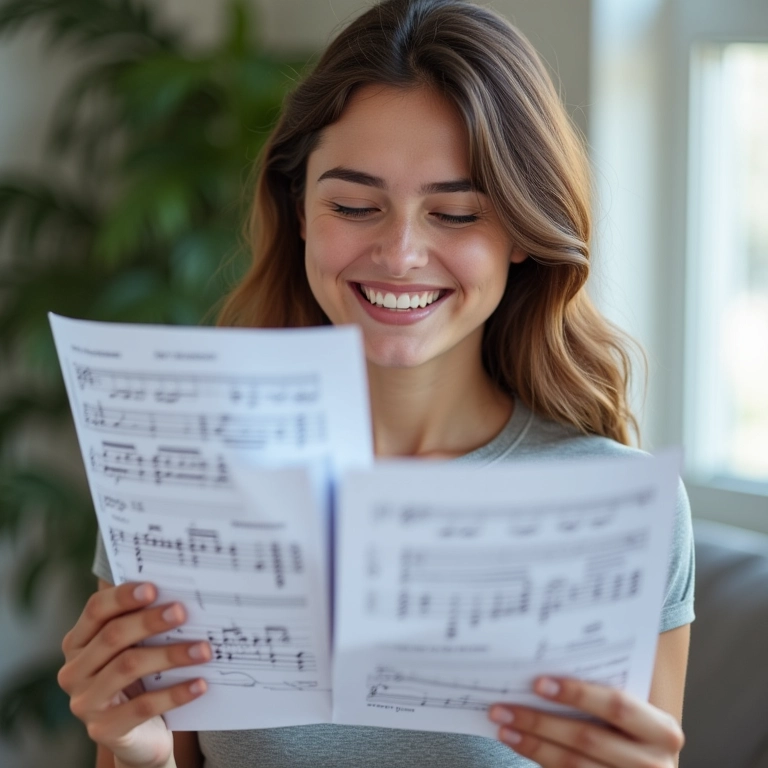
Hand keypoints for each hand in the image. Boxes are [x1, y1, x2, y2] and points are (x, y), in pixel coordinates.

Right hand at [58, 582, 210, 767]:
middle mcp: (74, 671)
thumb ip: (144, 624)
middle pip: (113, 636)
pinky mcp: (104, 730)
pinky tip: (200, 684)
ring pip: (129, 667)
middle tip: (182, 612)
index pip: (96, 610)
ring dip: (170, 654)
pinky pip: (144, 706)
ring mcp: (85, 702)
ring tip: (203, 650)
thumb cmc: (140, 680)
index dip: (123, 596)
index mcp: (78, 642)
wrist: (141, 736)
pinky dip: (175, 693)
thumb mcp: (136, 650)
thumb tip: (178, 595)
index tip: (153, 588)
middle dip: (150, 621)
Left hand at [489, 676, 684, 767]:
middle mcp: (654, 764)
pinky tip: (519, 747)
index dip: (579, 693)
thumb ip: (605, 697)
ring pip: (573, 765)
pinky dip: (540, 761)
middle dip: (540, 721)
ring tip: (504, 728)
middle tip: (503, 708)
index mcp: (663, 731)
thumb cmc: (633, 735)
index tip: (539, 683)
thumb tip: (544, 673)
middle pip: (587, 737)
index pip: (617, 705)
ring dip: (533, 745)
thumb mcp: (634, 717)